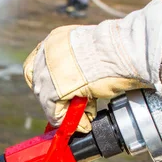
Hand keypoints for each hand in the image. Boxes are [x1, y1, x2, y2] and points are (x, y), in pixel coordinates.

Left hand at [23, 0, 161, 132]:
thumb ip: (77, 66)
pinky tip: (82, 122)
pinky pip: (54, 112)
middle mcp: (48, 52)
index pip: (37, 63)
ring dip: (64, 112)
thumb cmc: (117, 50)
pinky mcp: (54, 89)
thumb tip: (76, 85)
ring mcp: (49, 70)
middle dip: (55, 98)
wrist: (124, 52)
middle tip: (75, 107)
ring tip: (84, 117)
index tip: (54, 92)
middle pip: (39, 83)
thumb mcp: (89, 52)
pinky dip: (67, 121)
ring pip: (46, 99)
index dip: (44, 81)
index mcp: (56, 39)